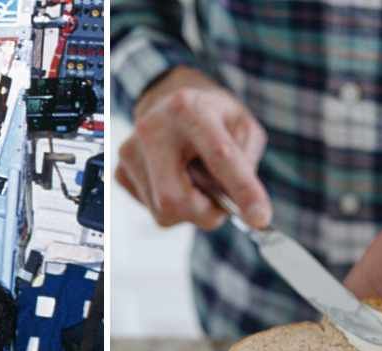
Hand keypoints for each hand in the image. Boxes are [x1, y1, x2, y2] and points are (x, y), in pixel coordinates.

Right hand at [116, 66, 271, 229]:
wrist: (168, 101)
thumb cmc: (210, 115)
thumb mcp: (242, 125)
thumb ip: (246, 162)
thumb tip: (237, 205)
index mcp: (187, 109)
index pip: (218, 157)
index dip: (242, 190)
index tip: (260, 219)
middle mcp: (151, 130)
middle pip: (176, 198)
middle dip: (206, 213)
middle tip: (223, 205)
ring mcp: (131, 153)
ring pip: (165, 212)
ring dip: (192, 209)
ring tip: (197, 182)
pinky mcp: (121, 173)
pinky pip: (155, 211)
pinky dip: (175, 206)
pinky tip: (178, 181)